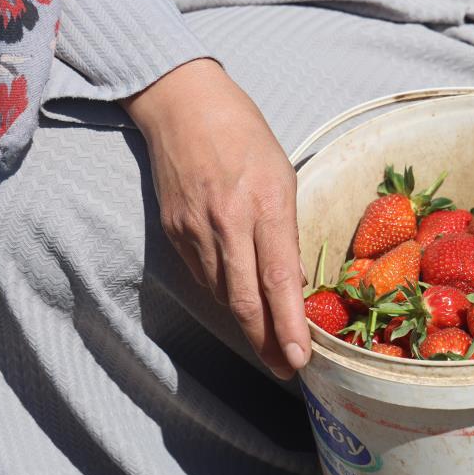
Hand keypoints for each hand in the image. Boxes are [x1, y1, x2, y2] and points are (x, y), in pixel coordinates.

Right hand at [121, 59, 308, 379]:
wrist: (182, 105)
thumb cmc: (244, 135)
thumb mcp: (283, 176)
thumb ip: (286, 230)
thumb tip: (290, 281)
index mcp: (264, 204)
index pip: (278, 279)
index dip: (288, 324)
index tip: (300, 358)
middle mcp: (227, 222)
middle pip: (244, 300)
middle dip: (266, 342)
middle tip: (285, 370)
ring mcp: (194, 230)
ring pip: (221, 295)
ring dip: (247, 326)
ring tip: (269, 348)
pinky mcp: (173, 233)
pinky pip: (203, 277)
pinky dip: (224, 299)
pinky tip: (241, 311)